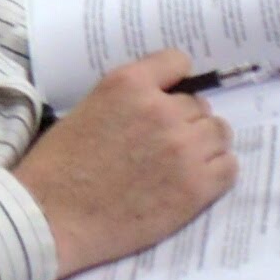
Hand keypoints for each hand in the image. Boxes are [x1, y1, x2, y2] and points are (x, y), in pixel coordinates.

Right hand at [17, 50, 238, 277]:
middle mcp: (162, 110)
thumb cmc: (59, 167)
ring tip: (179, 165)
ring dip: (204, 146)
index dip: (174, 83)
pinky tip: (192, 182)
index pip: (178, 62)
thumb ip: (129, 99)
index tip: (169, 98)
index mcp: (129, 84)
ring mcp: (183, 148)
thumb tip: (164, 101)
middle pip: (200, 105)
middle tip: (163, 146)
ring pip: (219, 133)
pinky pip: (228, 167)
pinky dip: (215, 172)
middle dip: (185, 121)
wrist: (51, 218)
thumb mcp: (88, 110)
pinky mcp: (196, 186)